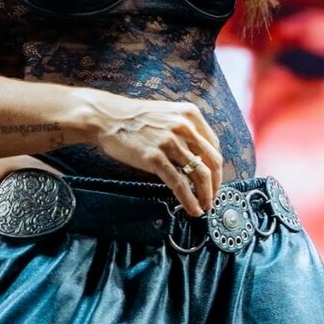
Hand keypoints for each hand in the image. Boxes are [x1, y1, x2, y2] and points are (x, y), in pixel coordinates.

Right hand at [89, 92, 223, 215]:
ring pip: (200, 175)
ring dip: (206, 195)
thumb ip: (185, 130)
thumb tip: (198, 156)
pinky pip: (180, 184)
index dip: (217, 167)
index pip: (214, 146)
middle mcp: (184, 127)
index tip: (215, 179)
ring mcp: (170, 142)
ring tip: (205, 206)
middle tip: (213, 197)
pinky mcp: (155, 158)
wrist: (106, 117)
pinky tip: (193, 209)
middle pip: (213, 161)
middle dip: (216, 184)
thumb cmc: (135, 117)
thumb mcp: (167, 114)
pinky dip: (190, 200)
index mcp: (190, 115)